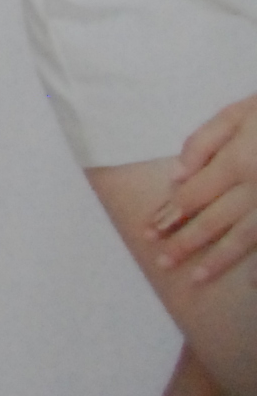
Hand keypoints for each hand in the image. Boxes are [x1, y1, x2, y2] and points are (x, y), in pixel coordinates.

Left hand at [153, 94, 256, 284]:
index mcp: (238, 161)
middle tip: (164, 264)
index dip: (170, 214)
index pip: (194, 195)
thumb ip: (204, 142)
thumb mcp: (238, 112)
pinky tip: (250, 282)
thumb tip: (177, 175)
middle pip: (215, 221)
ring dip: (219, 260)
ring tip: (197, 278)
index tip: (150, 231)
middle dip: (186, 244)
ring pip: (245, 238)